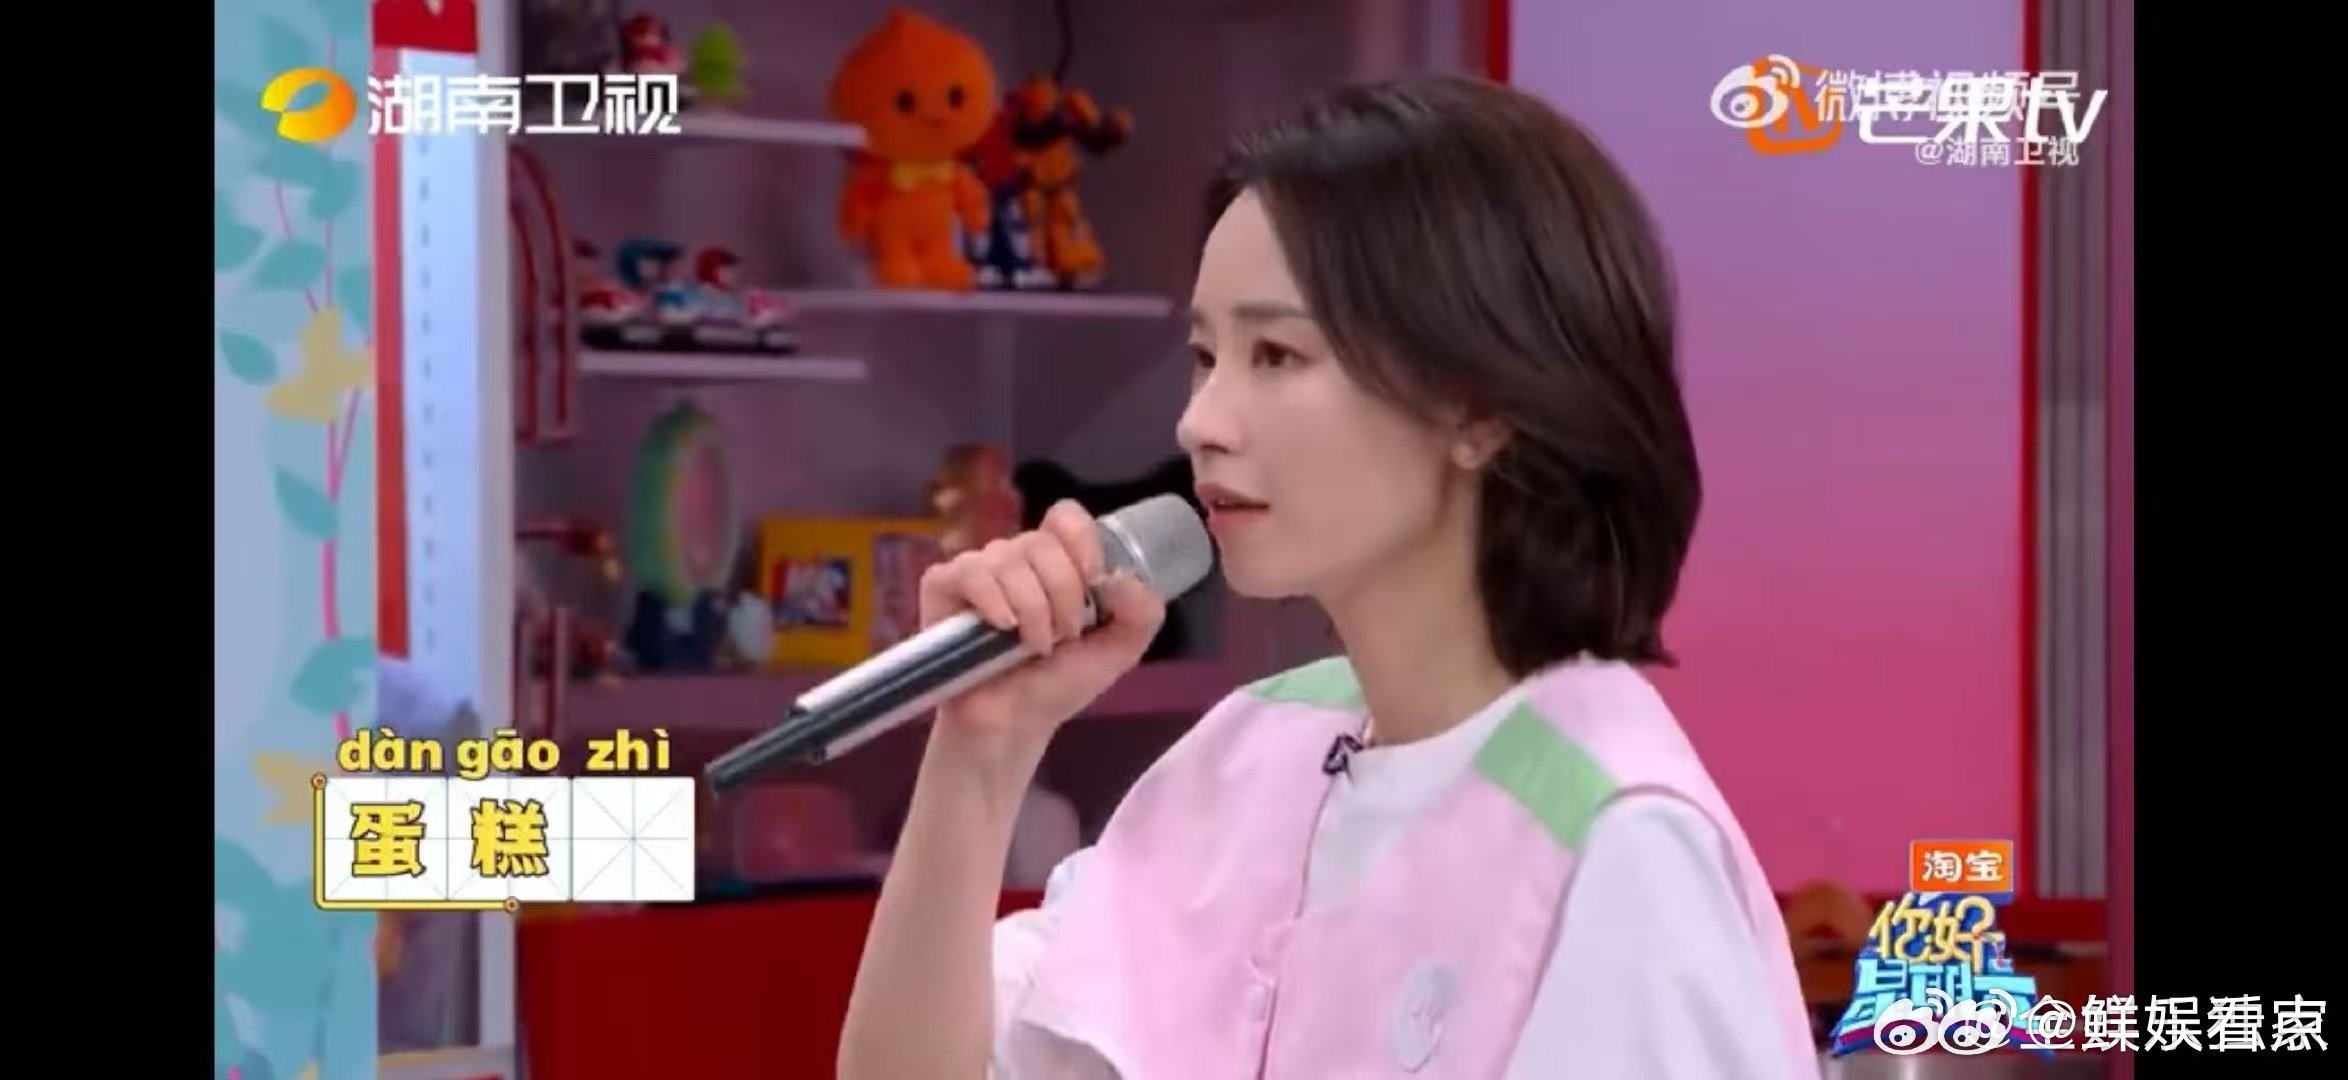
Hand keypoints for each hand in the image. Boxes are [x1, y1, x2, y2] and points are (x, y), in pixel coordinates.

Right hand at [917, 499, 1165, 762]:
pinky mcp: (942, 587)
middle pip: (1041, 542)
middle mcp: (1016, 558)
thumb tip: (1118, 574)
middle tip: (1063, 637)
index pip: (1066, 517)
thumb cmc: (1060, 683)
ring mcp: (978, 570)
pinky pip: (968, 571)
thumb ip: (1142, 611)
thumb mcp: (1120, 650)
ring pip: (1008, 558)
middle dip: (1062, 594)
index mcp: (1057, 562)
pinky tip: (1001, 628)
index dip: (1082, 542)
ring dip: (1031, 609)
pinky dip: (991, 599)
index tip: (1093, 582)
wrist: (1014, 725)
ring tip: (1033, 647)